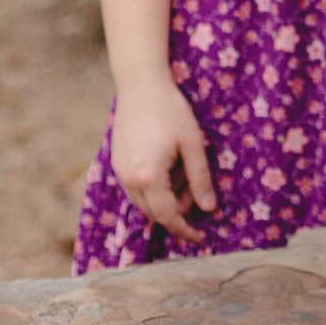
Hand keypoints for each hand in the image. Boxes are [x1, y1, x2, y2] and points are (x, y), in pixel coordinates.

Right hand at [110, 75, 217, 243]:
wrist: (140, 85)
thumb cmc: (171, 111)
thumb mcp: (193, 144)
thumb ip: (200, 179)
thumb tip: (209, 208)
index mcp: (149, 177)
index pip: (168, 216)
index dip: (185, 230)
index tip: (200, 238)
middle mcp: (129, 180)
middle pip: (154, 212)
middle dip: (178, 211)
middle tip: (198, 191)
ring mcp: (119, 172)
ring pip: (143, 201)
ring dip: (165, 198)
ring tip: (183, 172)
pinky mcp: (117, 163)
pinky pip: (136, 187)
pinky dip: (154, 187)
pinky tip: (168, 165)